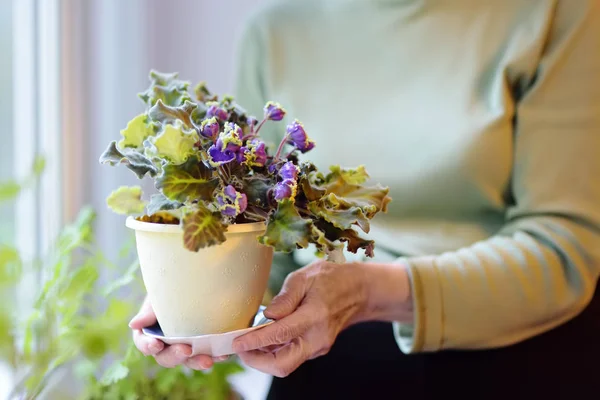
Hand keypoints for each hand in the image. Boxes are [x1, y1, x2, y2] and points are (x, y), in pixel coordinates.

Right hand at [129, 297, 228, 369]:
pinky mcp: (202, 347)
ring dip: (197, 362)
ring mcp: (184, 348)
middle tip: (186, 350)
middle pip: (166, 357)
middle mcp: (166, 346)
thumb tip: (133, 324)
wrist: (191, 284)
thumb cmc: (169, 290)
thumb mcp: (158, 297)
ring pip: (188, 361)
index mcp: (149, 334)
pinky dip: (215, 356)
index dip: (148, 346)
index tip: (157, 344)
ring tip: (208, 360)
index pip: (145, 344)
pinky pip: (208, 355)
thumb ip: (149, 311)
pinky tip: (222, 355)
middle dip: (175, 355)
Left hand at [232, 260, 369, 376]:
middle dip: (257, 362)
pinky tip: (266, 338)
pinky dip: (274, 352)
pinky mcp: (316, 349)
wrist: (359, 291)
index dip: (255, 341)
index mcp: (315, 316)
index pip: (280, 335)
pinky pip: (291, 356)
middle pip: (283, 365)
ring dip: (263, 358)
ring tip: (249, 340)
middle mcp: (317, 337)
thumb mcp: (306, 276)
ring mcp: (318, 347)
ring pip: (286, 364)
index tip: (237, 342)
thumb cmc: (332, 279)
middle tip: (240, 347)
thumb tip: (268, 315)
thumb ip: (285, 296)